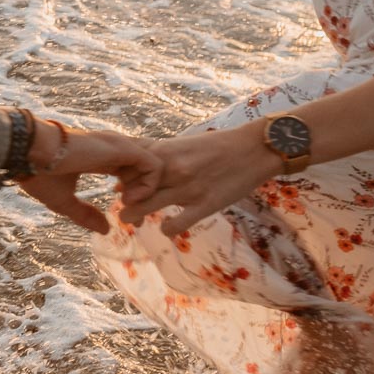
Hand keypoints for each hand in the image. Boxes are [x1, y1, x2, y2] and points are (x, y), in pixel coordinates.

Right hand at [19, 129, 159, 233]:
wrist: (29, 154)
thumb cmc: (39, 173)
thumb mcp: (63, 201)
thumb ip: (85, 214)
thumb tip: (106, 229)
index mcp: (100, 158)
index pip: (129, 172)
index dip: (132, 193)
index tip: (123, 211)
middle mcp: (114, 149)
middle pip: (146, 169)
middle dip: (146, 194)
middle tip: (134, 215)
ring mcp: (120, 146)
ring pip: (155, 166)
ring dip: (149, 190)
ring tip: (130, 206)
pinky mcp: (124, 148)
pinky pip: (154, 166)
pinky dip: (149, 186)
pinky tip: (129, 199)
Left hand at [118, 122, 279, 236]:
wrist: (255, 149)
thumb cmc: (216, 146)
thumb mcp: (181, 144)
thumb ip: (155, 158)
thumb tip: (124, 178)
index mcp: (164, 152)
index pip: (125, 167)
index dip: (118, 178)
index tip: (119, 185)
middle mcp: (171, 169)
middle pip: (129, 188)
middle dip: (122, 199)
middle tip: (125, 205)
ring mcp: (187, 188)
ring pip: (144, 207)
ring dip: (133, 216)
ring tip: (132, 219)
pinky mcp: (205, 205)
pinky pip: (175, 225)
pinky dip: (167, 229)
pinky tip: (167, 227)